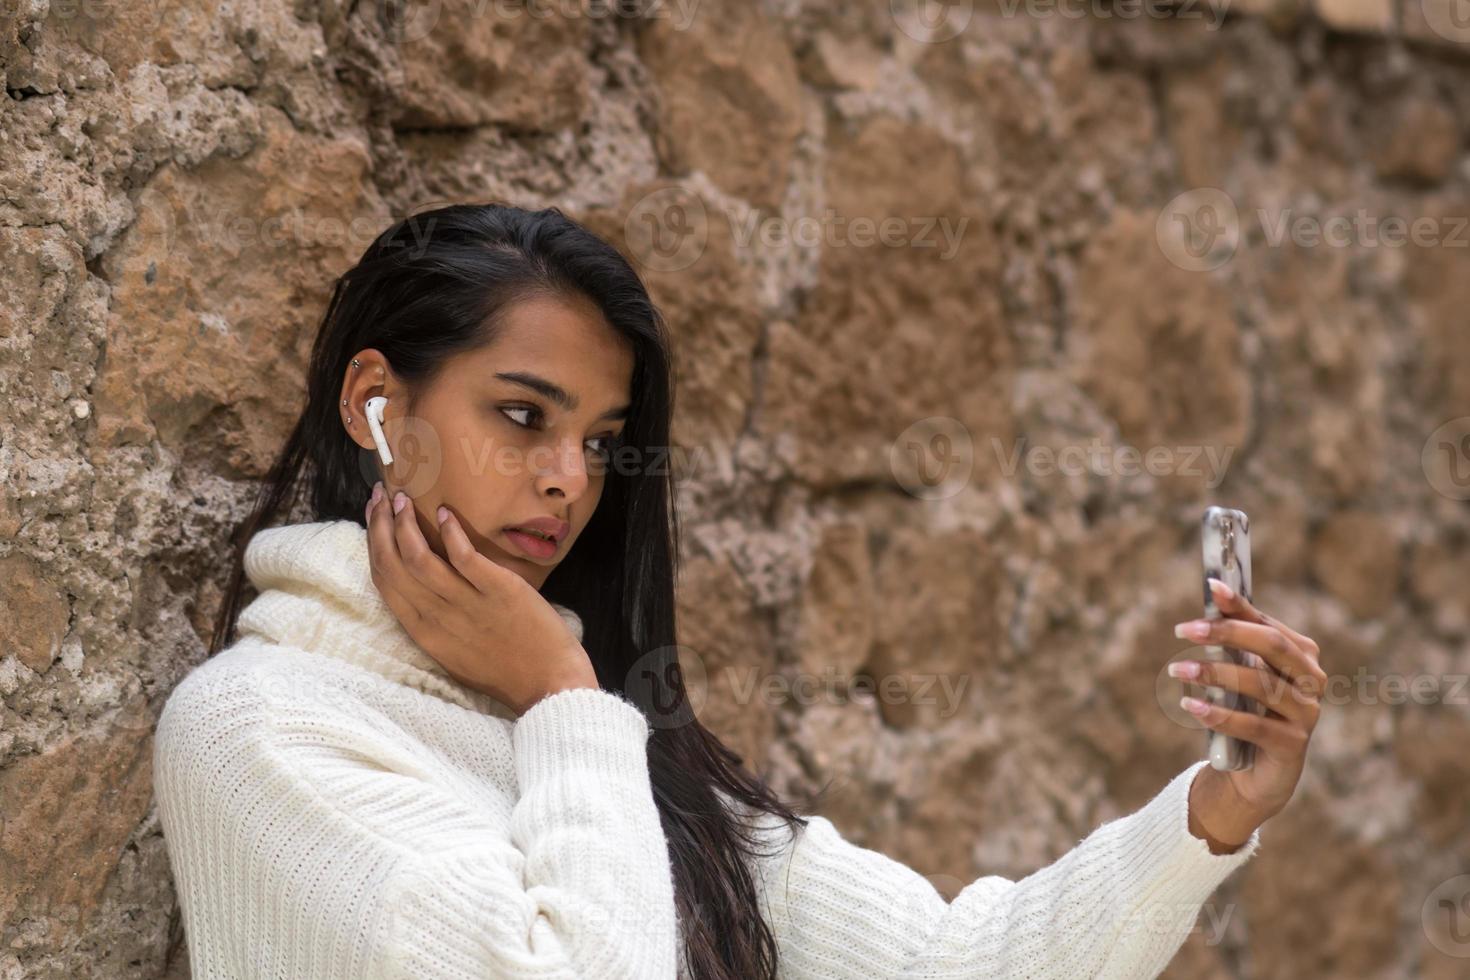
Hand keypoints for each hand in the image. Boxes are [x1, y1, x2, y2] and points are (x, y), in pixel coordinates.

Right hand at [364, 481, 598, 715]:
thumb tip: (425, 587)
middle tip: (379, 495)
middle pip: (394, 564)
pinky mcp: (499, 591)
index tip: (373, 516)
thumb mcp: (455, 653)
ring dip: (405, 524)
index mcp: (424, 632)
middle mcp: (438, 616)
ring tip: (403, 498)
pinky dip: (451, 532)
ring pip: (420, 558)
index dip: (373, 544)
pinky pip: (464, 557)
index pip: (384, 581)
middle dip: (379, 525)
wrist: (548, 686)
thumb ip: (436, 622)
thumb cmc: (505, 671)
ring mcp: (467, 603)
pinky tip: (444, 511)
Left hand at [1169, 578, 1326, 849]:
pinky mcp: (1293, 745)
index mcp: (1303, 655)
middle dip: (1226, 634)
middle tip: (1184, 630)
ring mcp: (1307, 714)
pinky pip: (1253, 725)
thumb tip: (1212, 596)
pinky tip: (1190, 704)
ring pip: (1260, 685)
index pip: (1268, 624)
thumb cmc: (1247, 711)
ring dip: (1214, 673)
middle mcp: (1313, 680)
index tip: (1211, 589)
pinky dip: (1219, 714)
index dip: (1239, 607)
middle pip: (1271, 647)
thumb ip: (1232, 640)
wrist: (1255, 773)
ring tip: (1178, 669)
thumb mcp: (1239, 673)